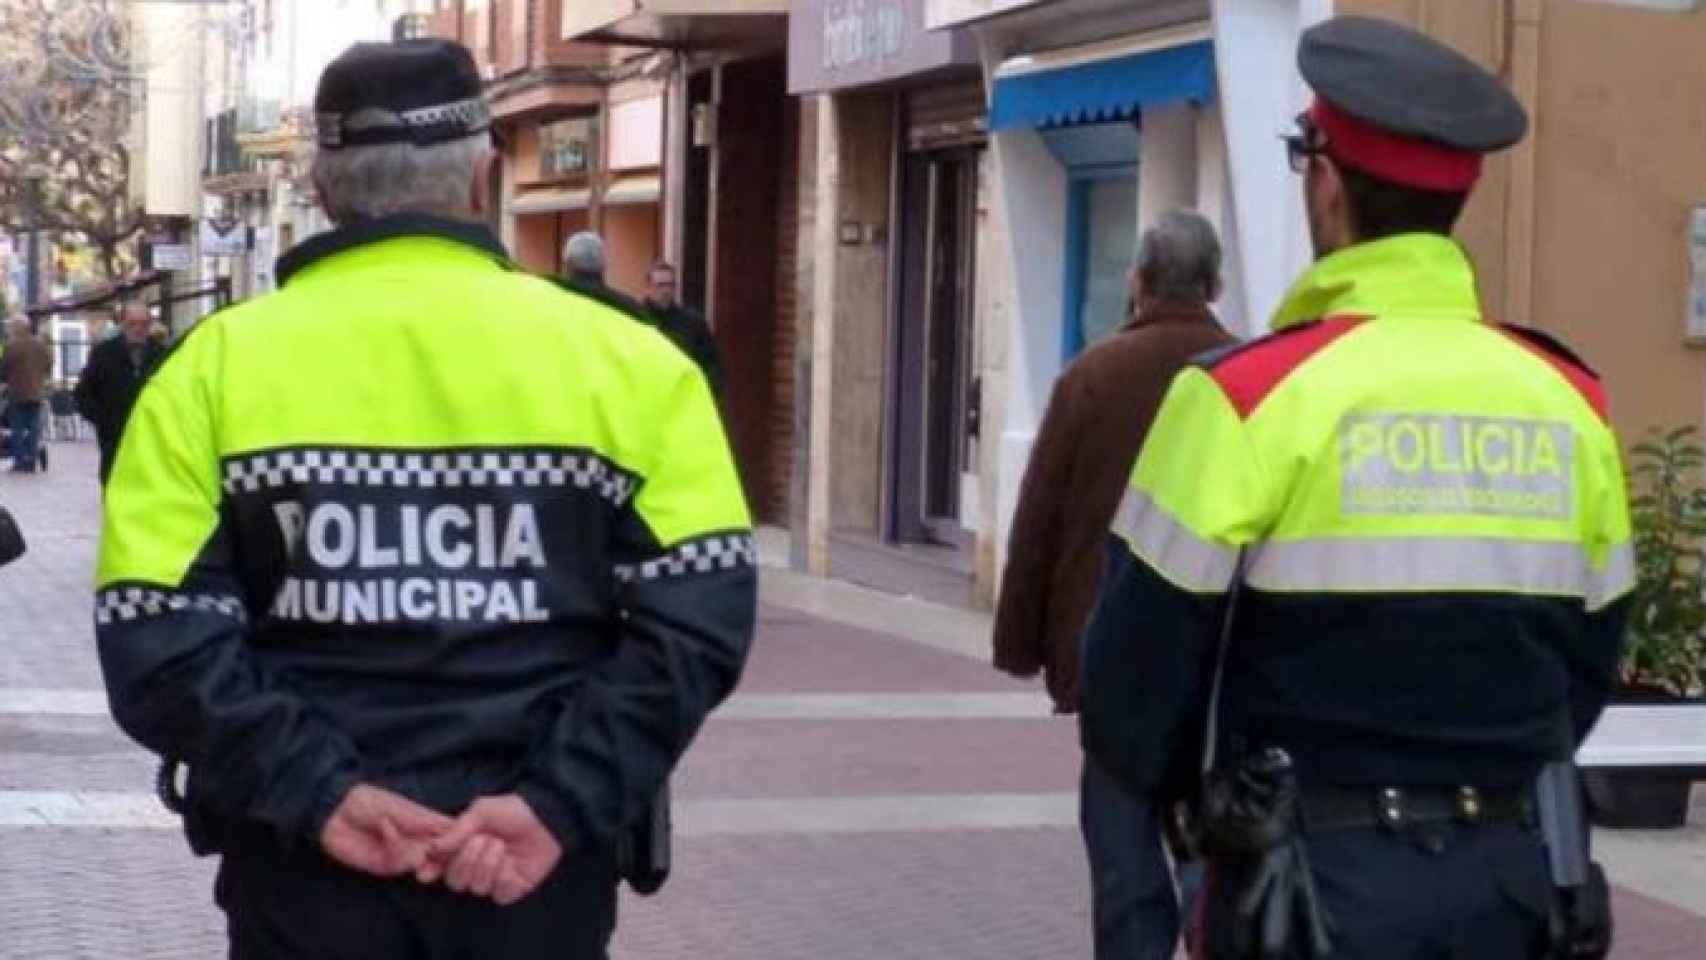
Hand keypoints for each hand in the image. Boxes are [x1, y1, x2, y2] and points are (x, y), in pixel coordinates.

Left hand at [319, 783, 452, 877]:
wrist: (336, 813)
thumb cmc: (369, 801)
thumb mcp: (402, 807)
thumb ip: (426, 820)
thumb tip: (454, 827)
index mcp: (425, 824)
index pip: (449, 836)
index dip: (460, 840)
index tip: (469, 838)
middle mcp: (417, 842)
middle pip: (440, 856)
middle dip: (444, 856)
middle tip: (444, 849)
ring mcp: (402, 855)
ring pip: (422, 863)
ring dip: (419, 852)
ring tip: (408, 836)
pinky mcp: (385, 866)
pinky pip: (399, 863)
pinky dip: (395, 844)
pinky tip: (386, 827)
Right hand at [422, 794, 561, 905]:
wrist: (545, 818)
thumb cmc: (512, 811)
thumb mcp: (481, 812)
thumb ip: (456, 832)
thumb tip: (433, 849)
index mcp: (462, 848)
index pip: (439, 866)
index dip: (430, 870)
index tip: (425, 871)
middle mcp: (475, 866)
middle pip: (455, 881)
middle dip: (466, 860)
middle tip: (482, 840)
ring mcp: (493, 879)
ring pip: (476, 887)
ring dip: (487, 863)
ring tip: (501, 846)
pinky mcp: (511, 889)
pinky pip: (498, 893)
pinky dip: (503, 877)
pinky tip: (512, 864)